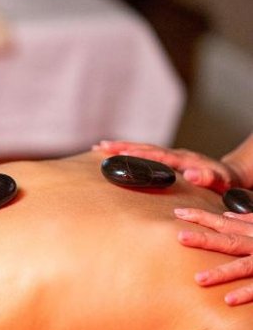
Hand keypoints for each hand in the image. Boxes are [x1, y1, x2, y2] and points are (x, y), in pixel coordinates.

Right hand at [93, 141, 240, 192]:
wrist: (231, 175)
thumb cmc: (226, 182)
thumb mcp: (222, 181)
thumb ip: (209, 177)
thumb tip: (190, 173)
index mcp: (184, 159)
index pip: (157, 154)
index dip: (138, 153)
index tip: (120, 152)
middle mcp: (174, 154)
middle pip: (144, 148)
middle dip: (121, 146)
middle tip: (99, 147)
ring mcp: (170, 156)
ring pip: (142, 149)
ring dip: (121, 147)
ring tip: (99, 147)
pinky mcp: (167, 161)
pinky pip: (145, 155)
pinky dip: (129, 153)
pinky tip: (115, 155)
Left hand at [175, 207, 252, 304]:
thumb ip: (250, 220)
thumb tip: (227, 215)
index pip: (225, 223)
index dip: (202, 217)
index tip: (178, 213)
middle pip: (230, 240)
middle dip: (205, 238)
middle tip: (180, 237)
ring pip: (244, 266)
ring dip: (221, 272)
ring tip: (198, 279)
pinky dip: (246, 293)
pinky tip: (228, 299)